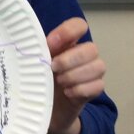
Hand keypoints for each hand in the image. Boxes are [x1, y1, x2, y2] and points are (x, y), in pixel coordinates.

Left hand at [46, 17, 105, 133]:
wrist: (46, 108)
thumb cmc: (39, 79)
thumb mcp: (35, 62)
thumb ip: (38, 50)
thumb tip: (36, 44)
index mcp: (67, 43)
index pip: (79, 25)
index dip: (68, 32)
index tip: (51, 45)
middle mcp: (83, 54)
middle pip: (91, 48)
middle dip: (70, 60)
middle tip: (53, 68)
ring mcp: (91, 72)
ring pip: (99, 66)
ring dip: (75, 75)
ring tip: (60, 82)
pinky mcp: (94, 89)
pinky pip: (98, 85)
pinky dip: (81, 89)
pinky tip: (68, 93)